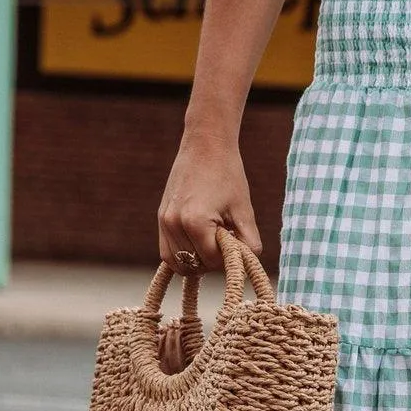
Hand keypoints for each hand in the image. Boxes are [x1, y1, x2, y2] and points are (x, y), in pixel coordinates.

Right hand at [157, 130, 262, 272]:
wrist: (205, 145)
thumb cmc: (228, 175)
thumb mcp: (244, 211)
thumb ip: (249, 242)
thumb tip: (247, 265)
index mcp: (195, 222)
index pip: (212, 261)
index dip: (228, 257)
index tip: (236, 239)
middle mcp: (173, 224)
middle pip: (195, 265)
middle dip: (213, 259)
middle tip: (225, 239)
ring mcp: (164, 222)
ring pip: (180, 264)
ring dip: (198, 260)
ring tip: (213, 240)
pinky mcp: (161, 219)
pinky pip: (168, 254)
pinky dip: (183, 256)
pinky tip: (199, 245)